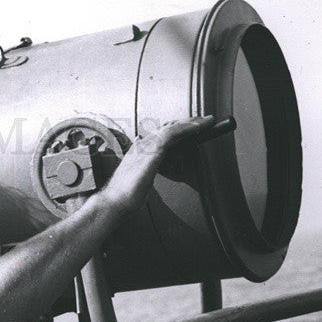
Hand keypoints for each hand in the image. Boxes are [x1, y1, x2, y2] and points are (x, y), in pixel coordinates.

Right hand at [100, 115, 216, 216]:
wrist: (115, 200)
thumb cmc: (125, 195)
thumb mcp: (139, 180)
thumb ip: (146, 171)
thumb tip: (148, 172)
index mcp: (139, 150)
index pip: (160, 134)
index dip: (177, 129)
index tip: (191, 129)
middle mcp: (143, 144)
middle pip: (168, 127)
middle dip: (187, 123)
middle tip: (204, 121)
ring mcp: (147, 145)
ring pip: (173, 127)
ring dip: (192, 123)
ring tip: (207, 121)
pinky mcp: (152, 150)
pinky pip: (173, 133)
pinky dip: (187, 128)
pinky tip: (198, 127)